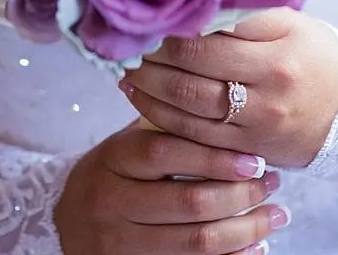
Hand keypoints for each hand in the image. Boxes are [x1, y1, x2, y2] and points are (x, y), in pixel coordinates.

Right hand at [54, 121, 288, 254]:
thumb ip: (162, 127)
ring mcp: (121, 243)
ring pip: (195, 242)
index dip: (213, 156)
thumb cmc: (108, 175)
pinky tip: (255, 247)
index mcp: (113, 159)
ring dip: (245, 230)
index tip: (253, 158)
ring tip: (275, 215)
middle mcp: (113, 202)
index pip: (165, 153)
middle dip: (240, 194)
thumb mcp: (123, 145)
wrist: (63, 225)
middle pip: (188, 202)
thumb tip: (216, 98)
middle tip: (272, 183)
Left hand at [120, 9, 337, 168]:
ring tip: (126, 73)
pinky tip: (143, 102)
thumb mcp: (290, 22)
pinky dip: (165, 121)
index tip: (146, 21)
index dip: (169, 33)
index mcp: (275, 56)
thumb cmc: (316, 55)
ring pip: (190, 113)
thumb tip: (192, 2)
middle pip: (192, 80)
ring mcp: (258, 128)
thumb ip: (243, 14)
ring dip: (151, 92)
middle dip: (151, 63)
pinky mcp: (252, 152)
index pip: (207, 43)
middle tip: (126, 46)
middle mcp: (267, 95)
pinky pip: (199, 140)